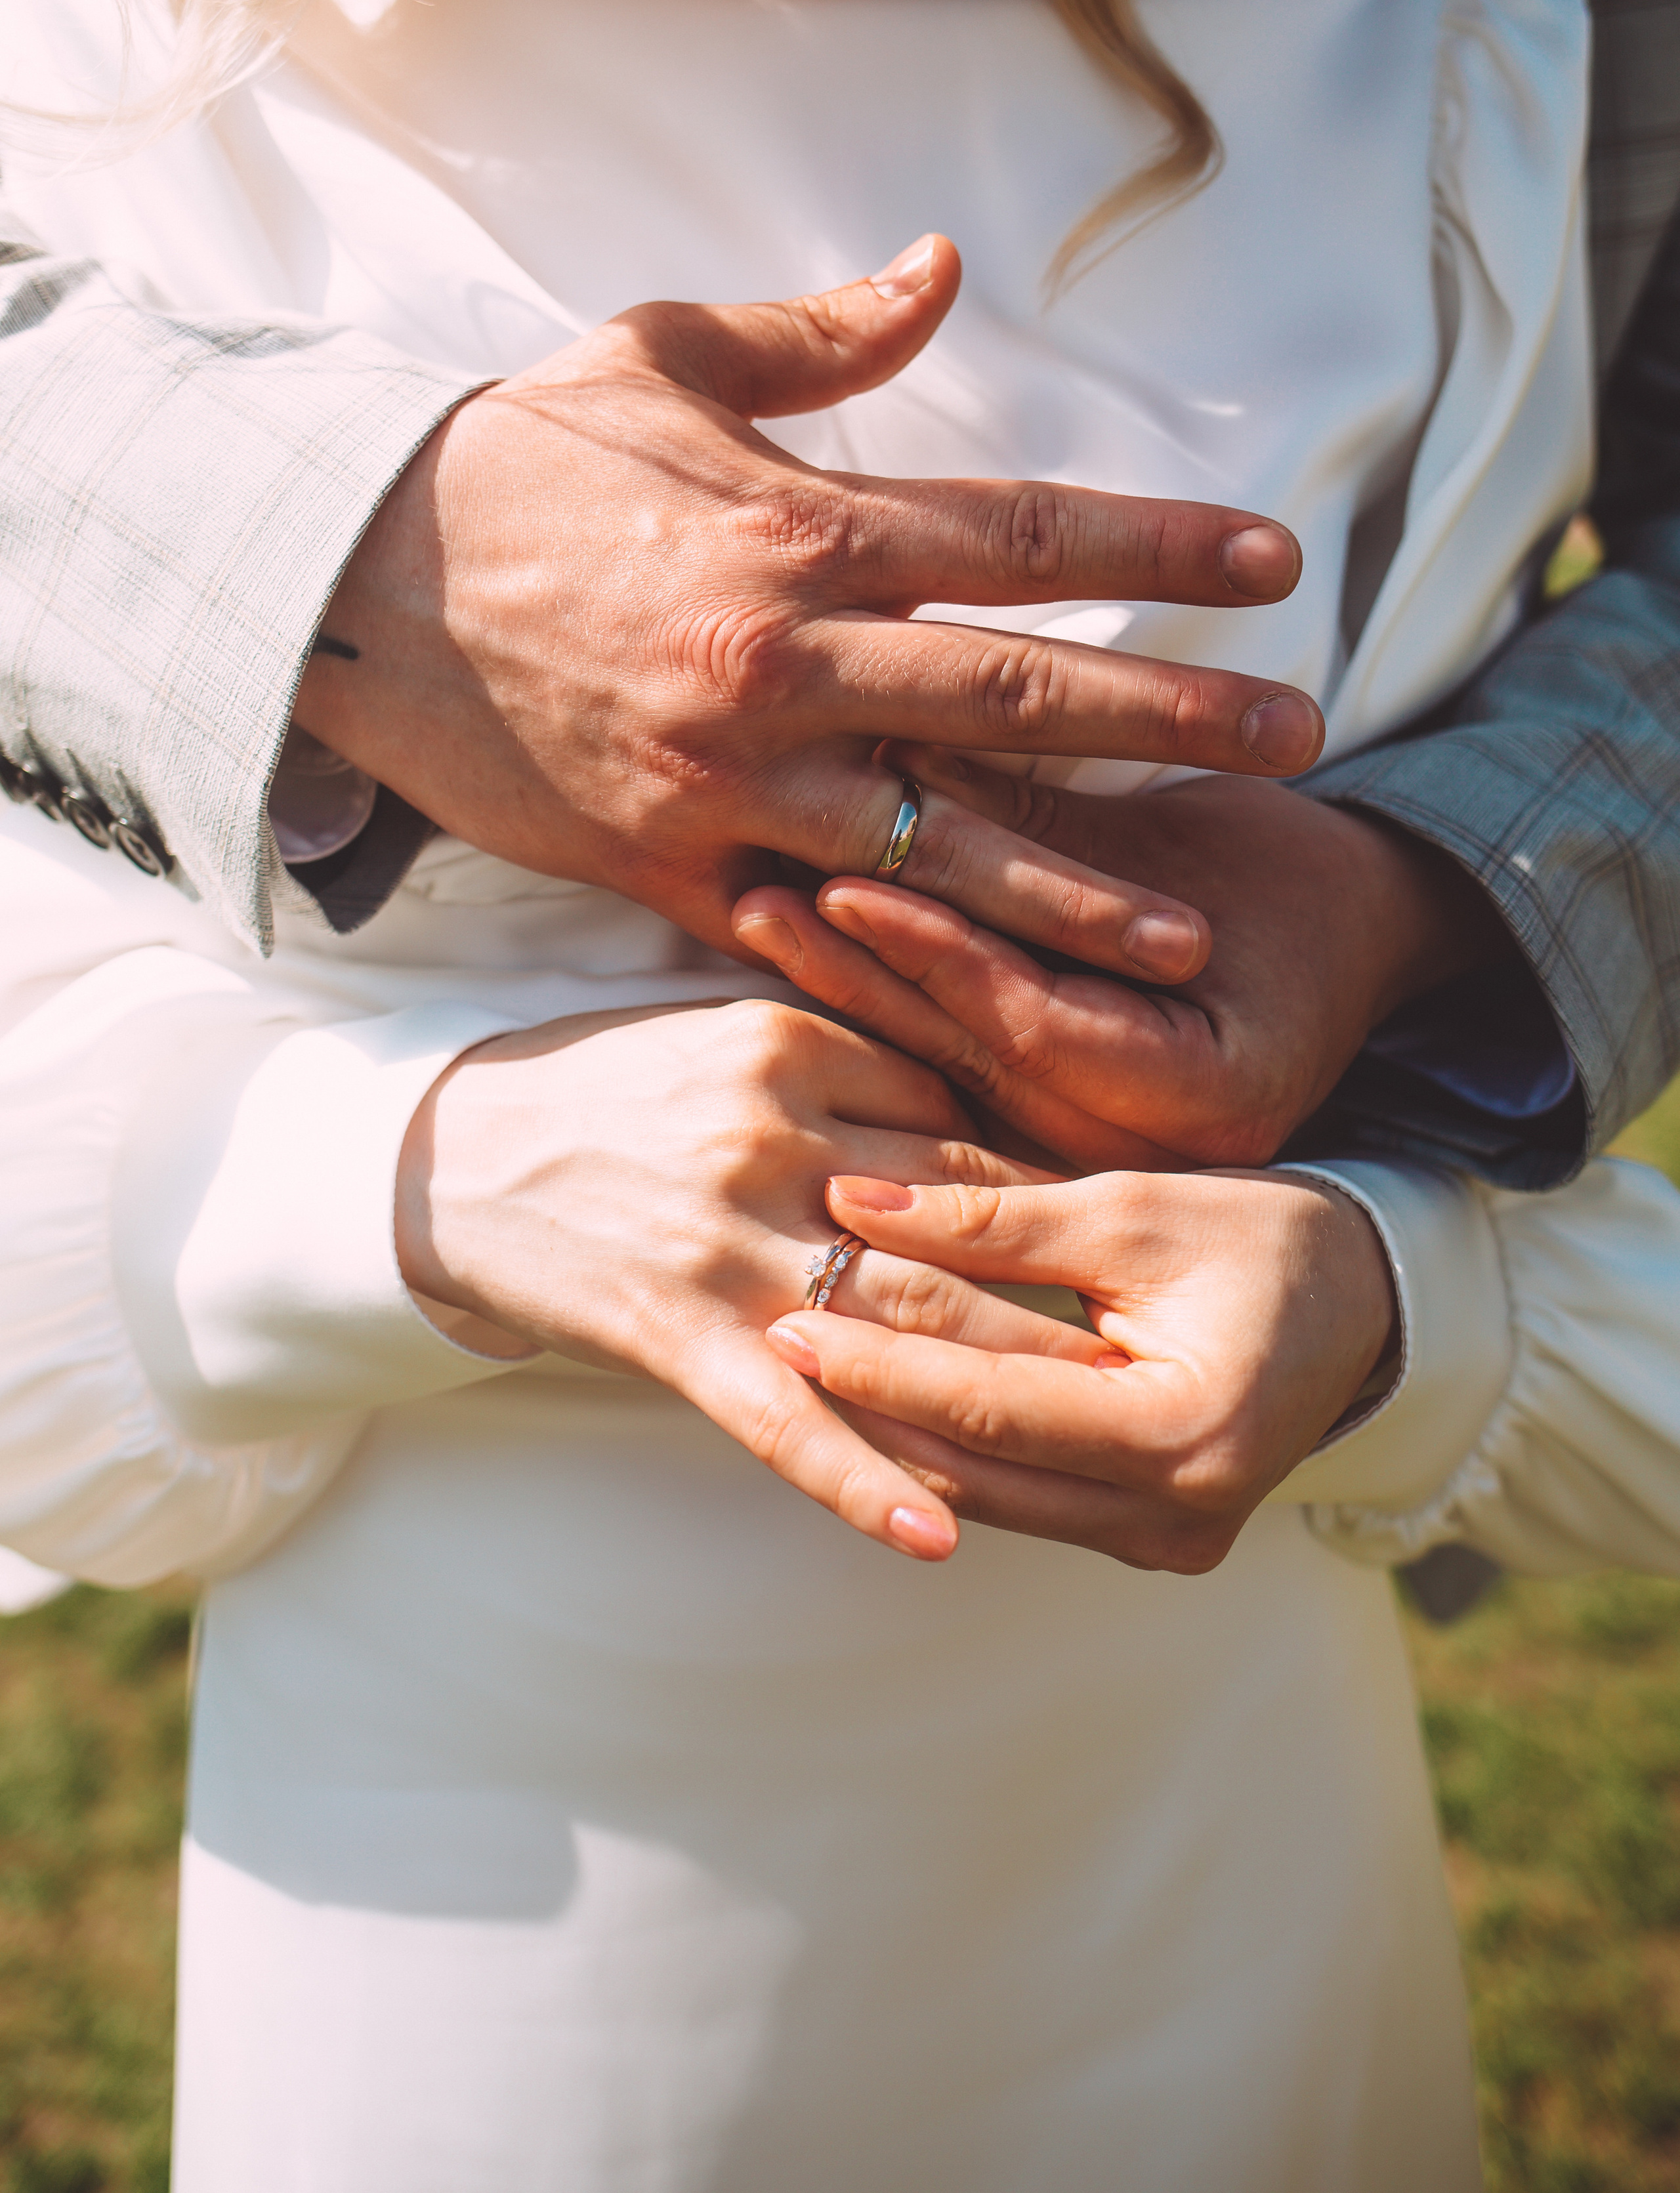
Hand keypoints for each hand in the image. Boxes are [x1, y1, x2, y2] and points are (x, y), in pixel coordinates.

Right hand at [295, 236, 1322, 988]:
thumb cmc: (511, 462)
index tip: (1275, 567)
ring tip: (1186, 934)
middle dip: (1171, 720)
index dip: (1162, 546)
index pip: (1025, 536)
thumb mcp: (657, 355)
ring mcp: (734, 776)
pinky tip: (987, 1008)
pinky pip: (808, 924)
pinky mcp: (670, 864)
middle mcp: (788, 658)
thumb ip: (819, 336)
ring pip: (937, 843)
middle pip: (1019, 694)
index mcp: (802, 526)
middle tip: (1298, 742)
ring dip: (1073, 893)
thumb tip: (940, 270)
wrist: (352, 582)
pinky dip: (899, 965)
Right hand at [394, 998, 1108, 1560]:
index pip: (961, 1125)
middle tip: (1166, 1351)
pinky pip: (784, 1420)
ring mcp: (723, 1240)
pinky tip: (938, 1536)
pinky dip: (862, 1482)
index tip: (1121, 1241)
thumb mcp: (725, 1040)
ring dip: (1002, 1394)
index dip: (1046, 1191)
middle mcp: (770, 1137)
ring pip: (896, 1326)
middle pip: (955, 1227)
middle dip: (1057, 1294)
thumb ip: (847, 1068)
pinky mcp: (673, 1331)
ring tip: (1106, 1449)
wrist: (447, 1158)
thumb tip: (973, 1126)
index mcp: (792, 1047)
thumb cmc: (604, 1094)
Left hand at [734, 762, 1513, 1170]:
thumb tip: (901, 756)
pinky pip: (964, 1058)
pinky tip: (809, 944)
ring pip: (955, 1062)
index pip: (1039, 1027)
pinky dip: (892, 994)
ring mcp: (1107, 1146)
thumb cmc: (1300, 876)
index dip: (940, 955)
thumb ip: (1046, 834)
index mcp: (1209, 1099)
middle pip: (975, 1056)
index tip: (846, 886)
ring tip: (755, 912)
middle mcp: (1151, 1149)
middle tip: (755, 902)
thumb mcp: (1186, 849)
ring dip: (854, 987)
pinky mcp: (1068, 1120)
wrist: (1362, 932)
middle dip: (863, 976)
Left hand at [764, 1165, 1397, 1571]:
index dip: (887, 1368)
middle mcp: (1179, 1517)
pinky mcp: (1147, 1536)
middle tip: (775, 1338)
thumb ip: (997, 1221)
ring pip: (990, 1495)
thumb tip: (854, 1203)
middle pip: (982, 1470)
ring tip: (807, 1364)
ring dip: (898, 1433)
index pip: (999, 1410)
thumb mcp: (1135, 1212)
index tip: (792, 1322)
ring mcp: (1164, 1541)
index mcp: (1190, 1436)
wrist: (1366, 1300)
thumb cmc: (1265, 1237)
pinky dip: (954, 1447)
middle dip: (873, 1405)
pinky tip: (879, 1398)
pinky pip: (1023, 1498)